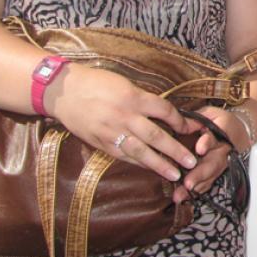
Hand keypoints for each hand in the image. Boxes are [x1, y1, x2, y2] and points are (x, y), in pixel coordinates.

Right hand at [49, 64, 196, 182]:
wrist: (64, 91)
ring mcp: (112, 132)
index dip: (181, 121)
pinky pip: (124, 155)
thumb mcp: (124, 84)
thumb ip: (143, 99)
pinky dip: (139, 163)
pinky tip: (151, 169)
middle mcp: (125, 116)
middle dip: (176, 150)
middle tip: (192, 162)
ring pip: (141, 151)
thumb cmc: (96, 82)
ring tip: (175, 174)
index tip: (192, 128)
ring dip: (160, 164)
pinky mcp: (101, 143)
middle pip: (157, 136)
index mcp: (133, 97)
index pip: (165, 111)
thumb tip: (164, 112)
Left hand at [172, 107, 246, 203]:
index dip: (207, 142)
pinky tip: (185, 197)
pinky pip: (210, 182)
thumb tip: (180, 125)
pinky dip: (198, 190)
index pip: (215, 136)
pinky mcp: (219, 171)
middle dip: (200, 174)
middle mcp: (224, 149)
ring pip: (211, 175)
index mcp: (222, 131)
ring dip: (196, 186)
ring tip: (181, 195)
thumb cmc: (221, 120)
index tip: (200, 148)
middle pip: (214, 162)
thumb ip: (195, 119)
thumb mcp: (209, 113)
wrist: (240, 130)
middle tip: (188, 183)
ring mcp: (223, 162)